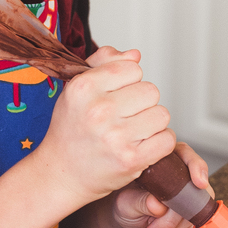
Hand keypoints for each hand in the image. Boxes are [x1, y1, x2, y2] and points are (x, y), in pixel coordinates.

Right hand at [31, 46, 175, 211]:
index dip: (129, 82)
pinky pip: (167, 140)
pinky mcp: (130, 160)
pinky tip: (142, 145)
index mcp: (84, 87)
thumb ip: (103, 63)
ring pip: (162, 115)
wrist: (61, 173)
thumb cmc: (71, 130)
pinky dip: (159, 143)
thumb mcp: (76, 90)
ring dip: (152, 123)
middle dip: (142, 103)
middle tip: (125, 116)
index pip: (133, 68)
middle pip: (151, 91)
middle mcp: (99, 110)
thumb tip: (135, 55)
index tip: (116, 96)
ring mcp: (116, 136)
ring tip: (132, 131)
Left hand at [111, 140, 210, 227]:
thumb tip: (158, 205)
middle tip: (157, 226)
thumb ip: (140, 201)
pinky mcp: (193, 213)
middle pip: (195, 189)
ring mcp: (190, 195)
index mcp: (165, 161)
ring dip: (174, 226)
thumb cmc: (126, 204)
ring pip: (196, 211)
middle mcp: (181, 175)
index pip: (187, 156)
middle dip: (177, 214)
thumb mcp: (126, 202)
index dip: (197, 168)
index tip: (199, 183)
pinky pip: (194, 225)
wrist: (128, 220)